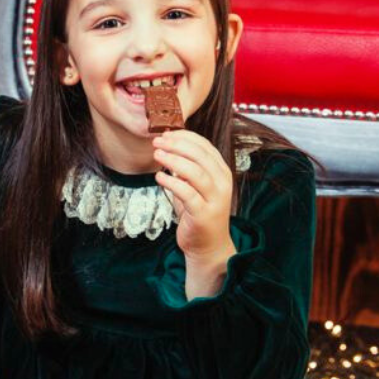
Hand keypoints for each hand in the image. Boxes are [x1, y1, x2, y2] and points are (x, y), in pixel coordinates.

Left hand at [153, 130, 235, 294]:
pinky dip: (172, 183)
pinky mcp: (204, 214)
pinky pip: (188, 194)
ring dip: (174, 161)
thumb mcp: (194, 186)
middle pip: (201, 156)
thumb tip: (167, 145)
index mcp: (221, 172)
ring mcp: (215, 199)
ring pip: (196, 173)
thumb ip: (186, 167)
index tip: (166, 133)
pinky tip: (159, 177)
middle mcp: (222, 184)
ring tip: (157, 155)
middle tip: (157, 142)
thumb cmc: (198, 212)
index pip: (205, 147)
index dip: (185, 137)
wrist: (208, 245)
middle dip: (177, 145)